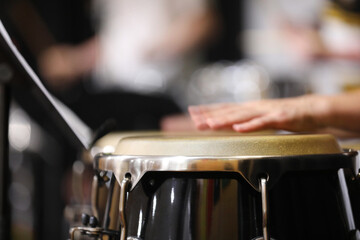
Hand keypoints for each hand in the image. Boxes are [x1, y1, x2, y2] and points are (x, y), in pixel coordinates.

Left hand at [188, 95, 329, 132]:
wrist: (310, 109)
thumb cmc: (284, 115)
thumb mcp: (261, 117)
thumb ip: (246, 120)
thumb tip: (231, 124)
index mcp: (249, 107)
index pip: (224, 108)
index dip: (208, 110)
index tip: (192, 112)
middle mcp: (254, 107)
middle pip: (228, 112)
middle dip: (210, 116)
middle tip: (194, 120)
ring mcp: (265, 111)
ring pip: (242, 116)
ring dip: (225, 120)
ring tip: (210, 124)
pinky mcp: (279, 118)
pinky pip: (262, 123)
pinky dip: (250, 126)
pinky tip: (238, 129)